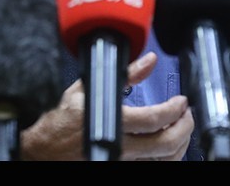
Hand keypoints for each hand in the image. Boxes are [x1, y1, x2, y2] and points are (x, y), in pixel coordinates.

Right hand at [20, 51, 193, 160]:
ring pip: (163, 161)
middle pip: (165, 145)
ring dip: (179, 145)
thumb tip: (148, 61)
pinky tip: (166, 146)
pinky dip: (165, 158)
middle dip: (184, 128)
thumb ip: (123, 75)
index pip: (154, 120)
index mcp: (110, 122)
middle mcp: (118, 147)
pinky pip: (152, 168)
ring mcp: (120, 162)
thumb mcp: (87, 88)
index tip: (182, 101)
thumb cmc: (61, 119)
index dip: (175, 110)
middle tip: (187, 115)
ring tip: (180, 129)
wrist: (43, 149)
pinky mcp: (119, 169)